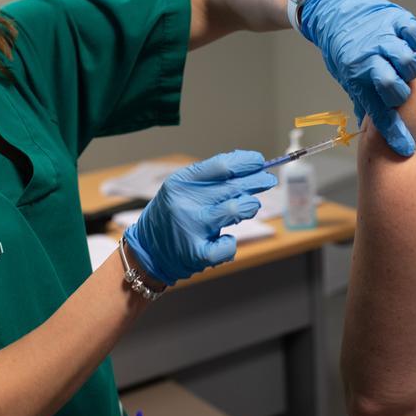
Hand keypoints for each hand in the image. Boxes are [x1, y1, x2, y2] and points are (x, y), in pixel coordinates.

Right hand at [123, 151, 277, 285]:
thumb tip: (250, 165)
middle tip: (268, 180)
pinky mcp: (196, 254)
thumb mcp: (181, 188)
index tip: (260, 161)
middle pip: (233, 186)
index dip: (246, 162)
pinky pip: (227, 245)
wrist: (147, 251)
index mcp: (180, 182)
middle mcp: (185, 203)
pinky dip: (231, 243)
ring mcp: (191, 228)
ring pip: (236, 210)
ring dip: (249, 206)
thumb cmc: (171, 215)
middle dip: (257, 181)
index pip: (222, 166)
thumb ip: (210, 178)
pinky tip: (225, 239)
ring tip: (251, 205)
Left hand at [299, 0, 415, 156]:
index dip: (394, 133)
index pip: (378, 112)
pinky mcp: (397, 20)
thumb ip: (362, 100)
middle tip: (400, 91)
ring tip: (405, 68)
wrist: (333, 10)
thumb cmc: (342, 47)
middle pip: (396, 88)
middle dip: (401, 96)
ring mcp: (385, 38)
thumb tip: (368, 131)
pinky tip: (411, 46)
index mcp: (356, 77)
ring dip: (411, 70)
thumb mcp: (346, 76)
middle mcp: (370, 58)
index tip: (406, 147)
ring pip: (410, 64)